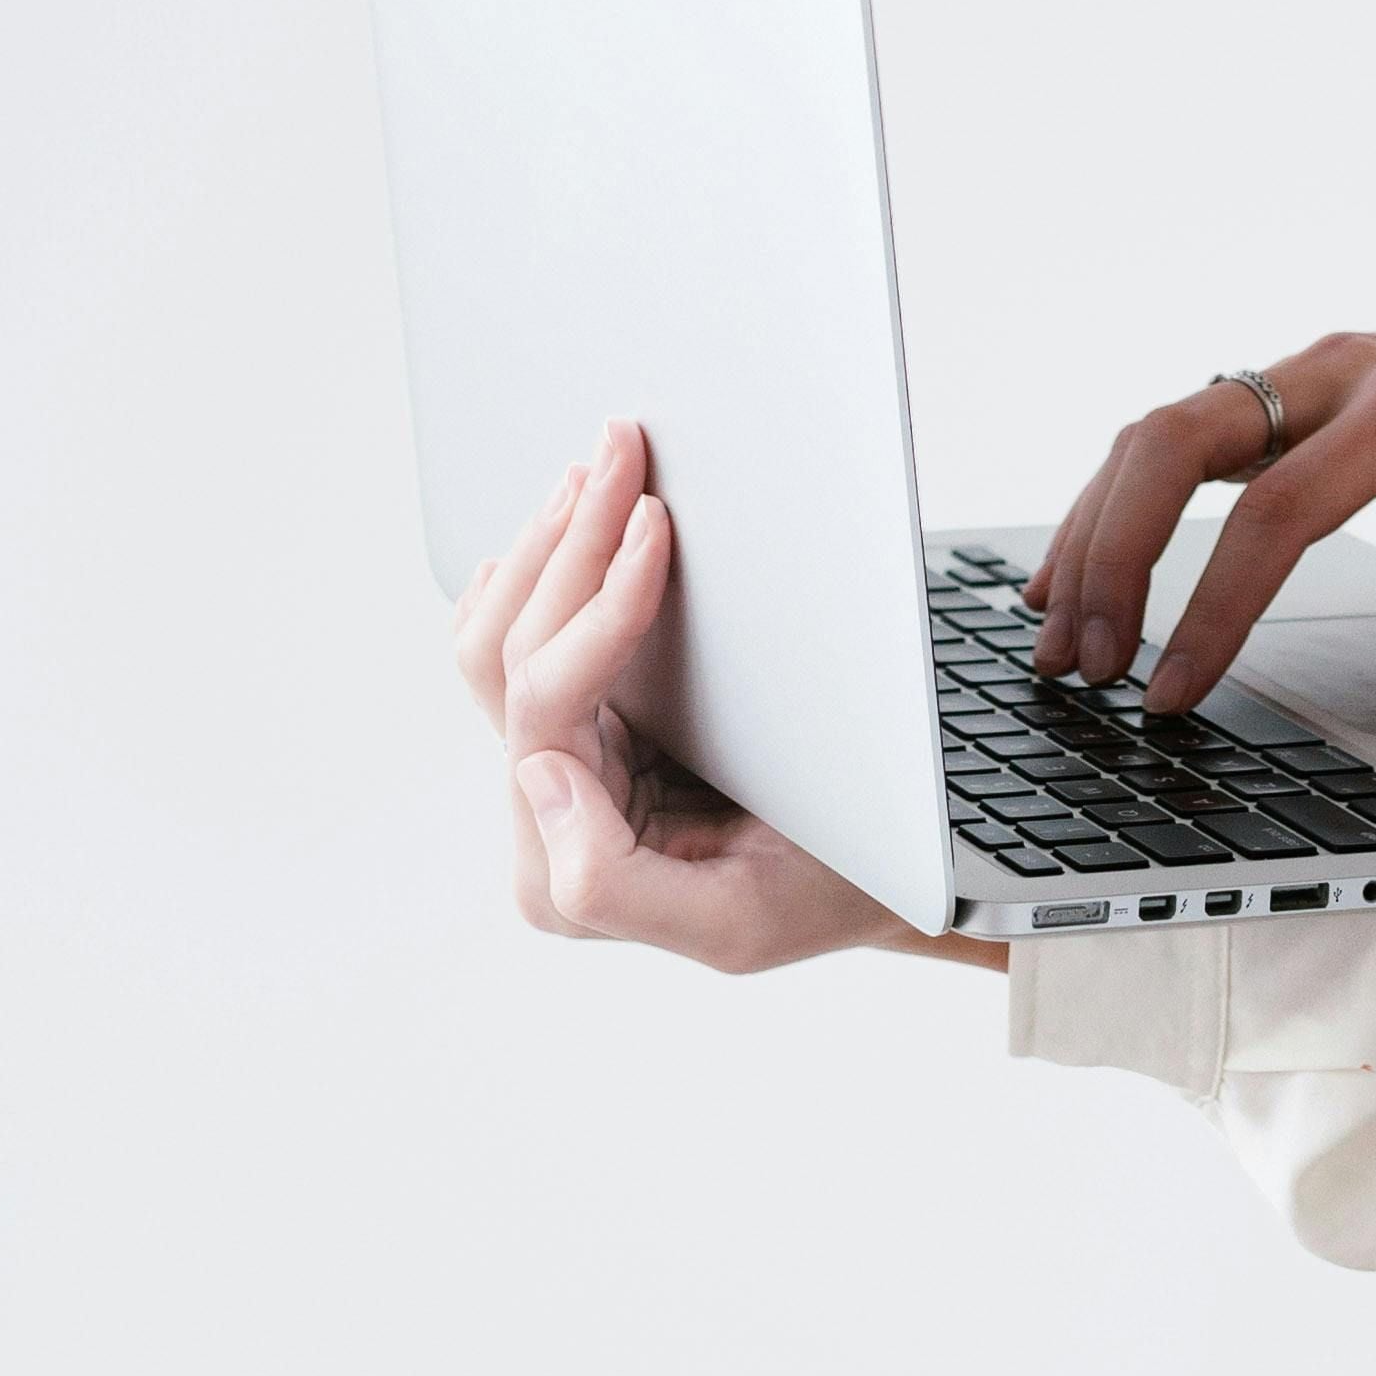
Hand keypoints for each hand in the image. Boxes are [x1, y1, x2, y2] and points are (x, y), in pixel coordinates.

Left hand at [452, 420, 991, 973]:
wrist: (875, 884)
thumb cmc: (826, 894)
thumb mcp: (736, 925)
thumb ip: (609, 880)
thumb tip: (539, 773)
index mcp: (567, 867)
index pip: (546, 706)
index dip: (595, 605)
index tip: (656, 522)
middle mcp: (545, 814)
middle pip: (508, 653)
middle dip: (566, 542)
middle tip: (622, 450)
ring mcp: (558, 766)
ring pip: (500, 636)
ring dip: (548, 543)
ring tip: (600, 465)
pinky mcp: (589, 726)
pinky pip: (526, 639)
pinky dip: (542, 570)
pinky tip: (568, 518)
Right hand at [1027, 307, 1375, 712]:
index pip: (1280, 508)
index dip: (1214, 604)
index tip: (1171, 692)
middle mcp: (1334, 373)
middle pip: (1181, 439)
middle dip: (1115, 551)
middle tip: (1084, 662)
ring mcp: (1300, 374)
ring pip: (1160, 429)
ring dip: (1097, 528)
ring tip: (1060, 637)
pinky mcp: (1282, 390)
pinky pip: (1176, 434)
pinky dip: (1118, 498)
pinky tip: (1077, 566)